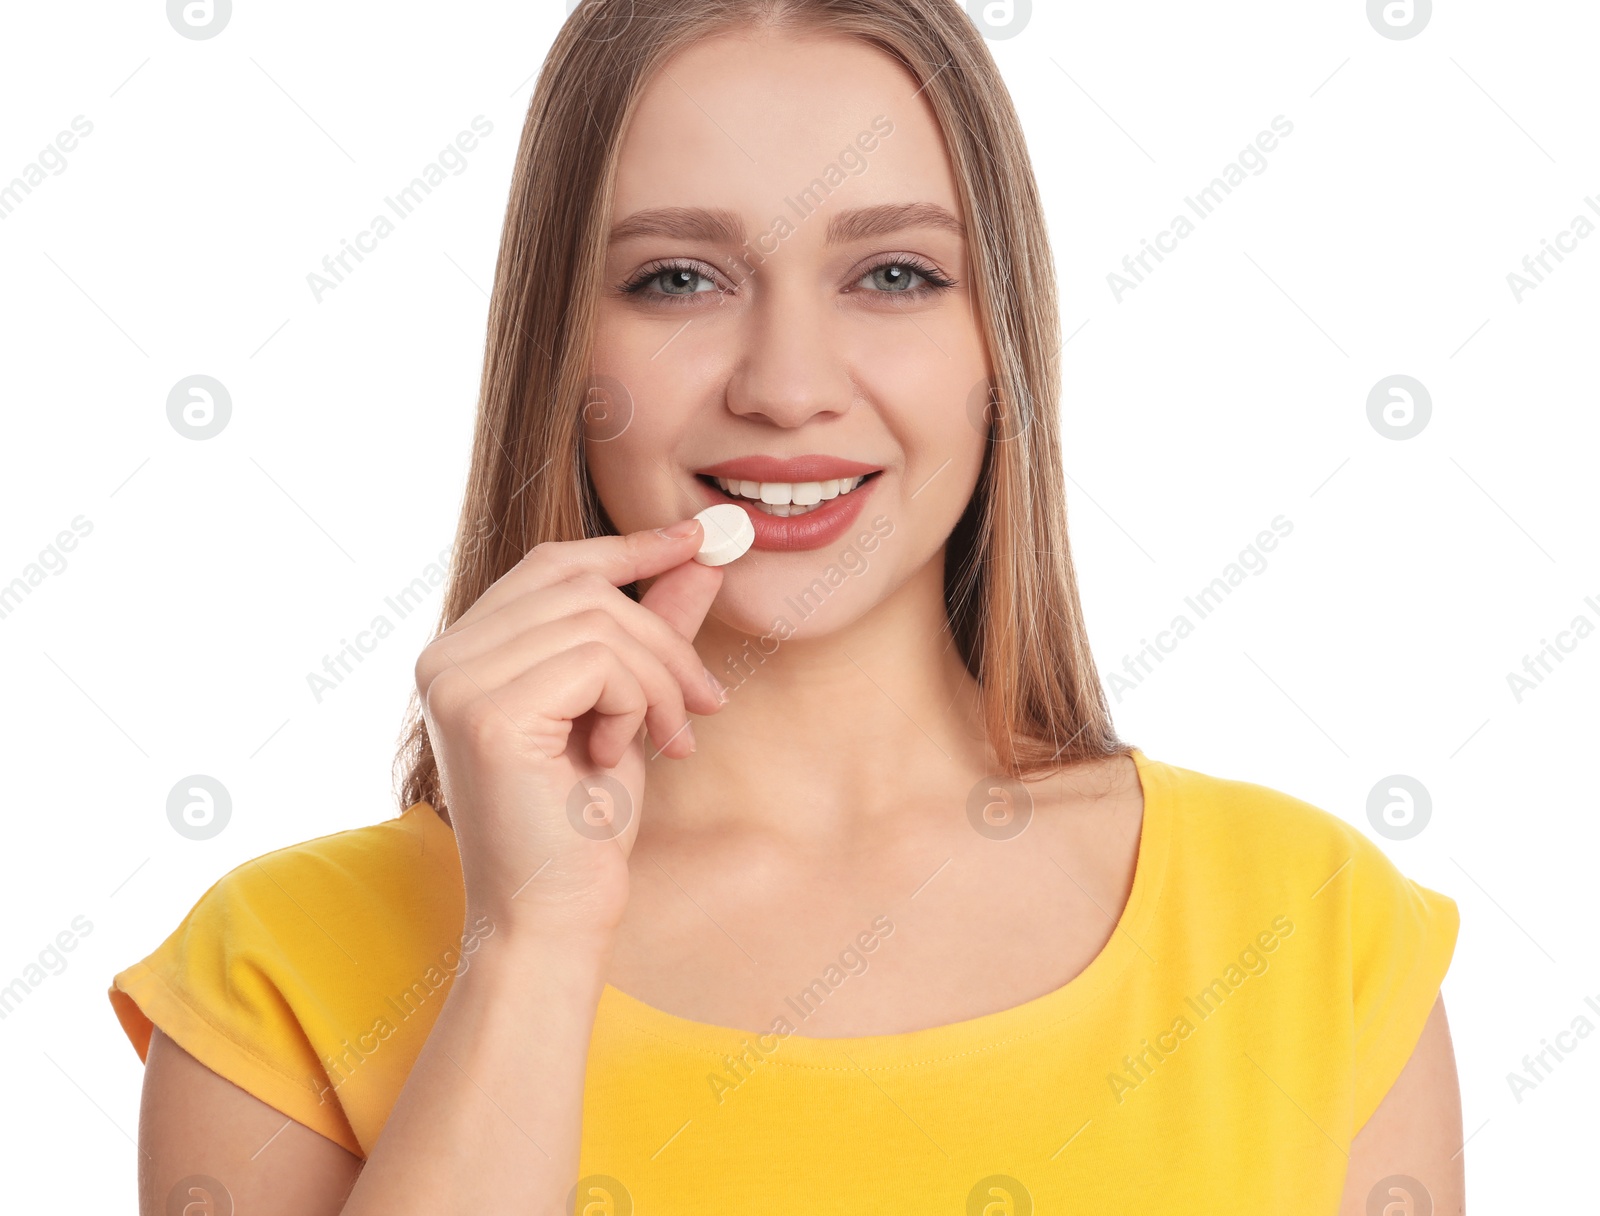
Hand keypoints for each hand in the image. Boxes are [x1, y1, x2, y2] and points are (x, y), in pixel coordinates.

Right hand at [413, 518, 725, 944]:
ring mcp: (456, 680)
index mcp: (465, 651)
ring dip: (660, 681)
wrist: (556, 916)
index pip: (552, 566)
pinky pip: (599, 661)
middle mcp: (445, 656)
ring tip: (669, 739)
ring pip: (600, 622)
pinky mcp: (486, 711)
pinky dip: (637, 704)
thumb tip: (702, 557)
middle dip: (665, 640)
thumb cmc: (583, 825)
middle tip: (705, 702)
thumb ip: (650, 632)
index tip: (700, 540)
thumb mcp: (627, 708)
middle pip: (584, 588)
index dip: (629, 546)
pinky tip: (619, 755)